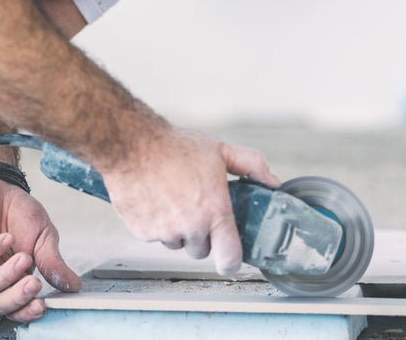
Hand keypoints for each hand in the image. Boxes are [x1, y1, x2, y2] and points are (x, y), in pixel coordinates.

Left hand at [0, 176, 80, 322]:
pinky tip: (8, 238)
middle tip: (34, 285)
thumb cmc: (20, 213)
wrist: (0, 186)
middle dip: (17, 299)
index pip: (17, 305)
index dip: (27, 311)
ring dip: (7, 274)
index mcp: (16, 277)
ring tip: (24, 257)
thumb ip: (54, 262)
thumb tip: (73, 286)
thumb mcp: (46, 236)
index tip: (42, 305)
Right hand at [100, 128, 280, 274]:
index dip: (232, 261)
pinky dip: (155, 224)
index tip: (230, 258)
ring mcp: (164, 231)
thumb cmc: (175, 146)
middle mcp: (190, 226)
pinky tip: (155, 200)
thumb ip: (251, 165)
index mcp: (214, 211)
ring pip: (176, 243)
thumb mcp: (220, 150)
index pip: (230, 256)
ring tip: (172, 199)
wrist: (132, 144)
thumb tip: (273, 181)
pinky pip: (154, 237)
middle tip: (196, 208)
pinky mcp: (141, 231)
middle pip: (201, 250)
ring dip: (177, 230)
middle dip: (201, 234)